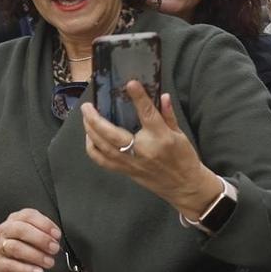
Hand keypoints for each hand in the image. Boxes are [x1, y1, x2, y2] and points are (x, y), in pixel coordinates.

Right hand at [0, 208, 60, 271]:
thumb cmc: (18, 246)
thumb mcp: (29, 236)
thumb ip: (42, 234)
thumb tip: (55, 239)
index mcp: (15, 219)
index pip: (28, 215)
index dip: (45, 224)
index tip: (57, 235)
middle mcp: (5, 230)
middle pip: (21, 230)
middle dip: (41, 239)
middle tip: (54, 248)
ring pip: (16, 247)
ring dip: (36, 255)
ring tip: (49, 262)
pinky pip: (12, 266)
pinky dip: (28, 269)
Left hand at [80, 83, 225, 218]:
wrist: (185, 187)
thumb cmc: (184, 158)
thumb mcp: (181, 134)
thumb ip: (169, 114)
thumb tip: (163, 95)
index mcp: (161, 138)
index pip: (148, 114)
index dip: (139, 98)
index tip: (130, 84)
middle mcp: (143, 151)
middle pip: (112, 134)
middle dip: (95, 119)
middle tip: (87, 106)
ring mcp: (132, 163)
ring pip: (103, 148)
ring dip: (90, 132)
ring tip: (85, 118)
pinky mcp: (126, 172)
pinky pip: (103, 161)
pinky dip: (92, 149)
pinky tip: (89, 137)